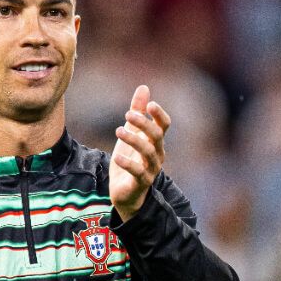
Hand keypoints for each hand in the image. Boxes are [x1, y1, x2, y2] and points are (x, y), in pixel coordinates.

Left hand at [110, 85, 170, 220]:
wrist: (125, 192)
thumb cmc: (130, 160)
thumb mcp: (131, 133)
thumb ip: (137, 112)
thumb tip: (144, 87)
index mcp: (156, 142)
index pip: (164, 125)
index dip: (159, 115)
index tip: (149, 105)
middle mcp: (157, 154)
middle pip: (156, 136)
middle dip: (143, 124)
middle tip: (126, 114)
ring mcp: (150, 169)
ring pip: (148, 152)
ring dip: (133, 139)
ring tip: (118, 131)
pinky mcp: (140, 183)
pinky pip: (138, 172)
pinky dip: (128, 163)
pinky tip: (117, 157)